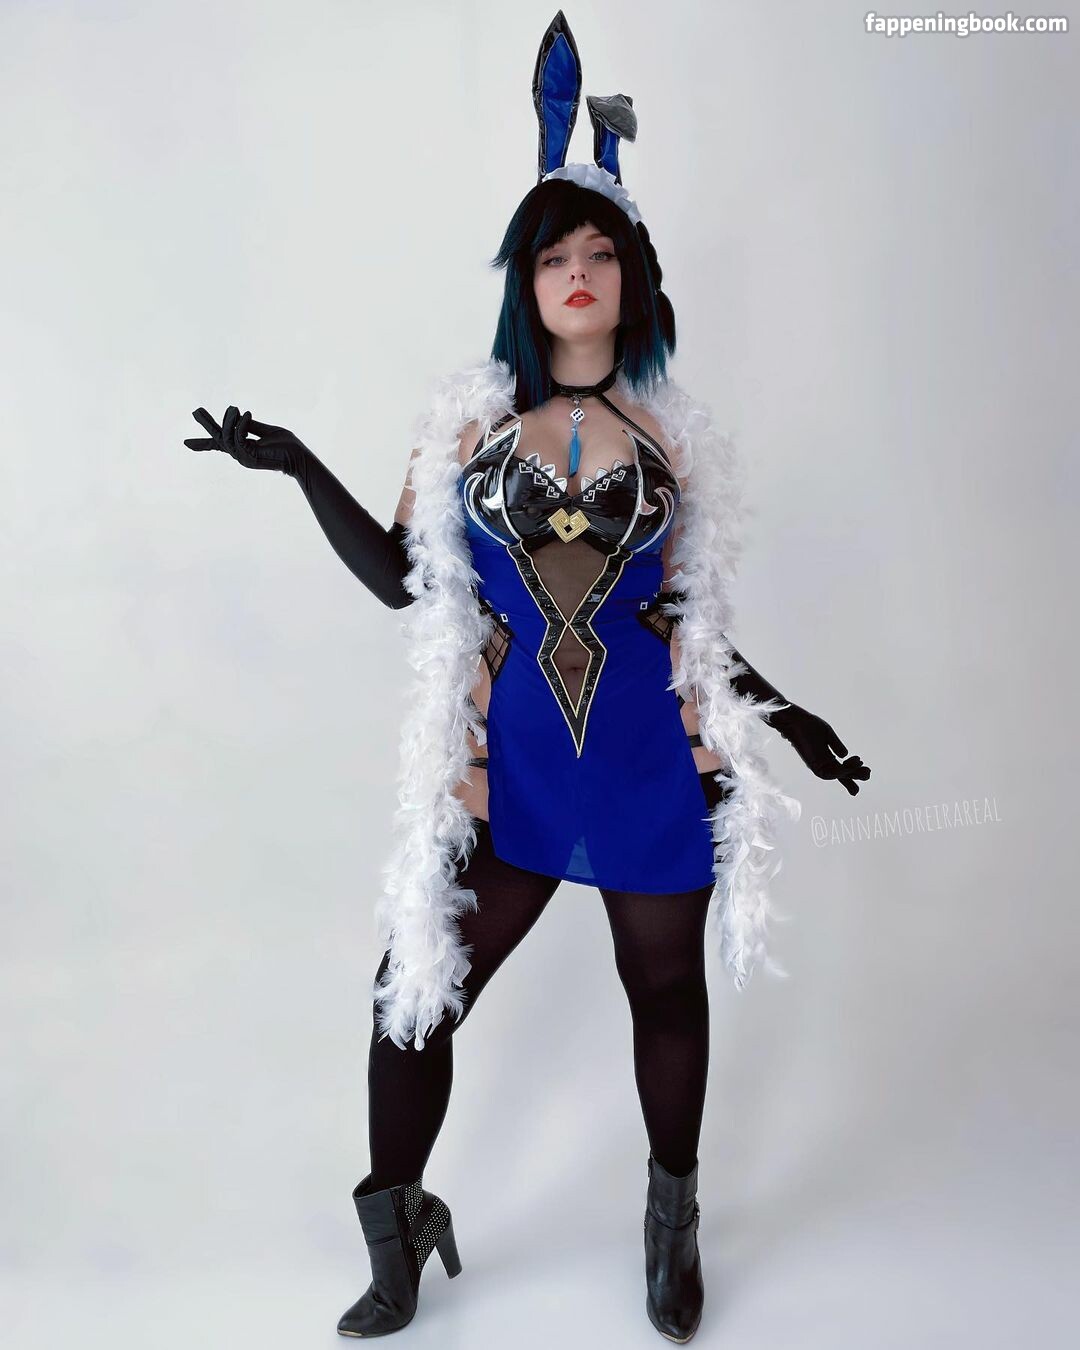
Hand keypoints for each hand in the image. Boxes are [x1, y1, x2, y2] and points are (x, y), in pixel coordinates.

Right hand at [184, 405, 307, 475]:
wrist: (299, 456)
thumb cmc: (286, 445)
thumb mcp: (266, 430)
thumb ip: (251, 425)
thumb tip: (238, 416)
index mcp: (243, 448)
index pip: (219, 444)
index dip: (203, 443)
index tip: (186, 444)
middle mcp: (240, 454)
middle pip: (217, 440)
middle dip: (206, 426)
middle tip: (195, 411)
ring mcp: (243, 458)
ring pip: (226, 437)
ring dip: (228, 421)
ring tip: (234, 408)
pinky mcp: (249, 458)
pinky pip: (238, 438)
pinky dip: (241, 424)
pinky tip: (246, 413)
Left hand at [770, 705, 870, 795]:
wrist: (796, 721)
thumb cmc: (809, 725)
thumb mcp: (827, 735)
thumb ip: (836, 745)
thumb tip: (845, 755)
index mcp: (826, 757)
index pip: (841, 768)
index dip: (853, 773)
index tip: (867, 771)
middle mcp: (822, 763)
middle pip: (841, 775)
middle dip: (855, 776)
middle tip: (868, 774)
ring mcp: (818, 765)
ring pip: (838, 775)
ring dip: (851, 772)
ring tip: (862, 765)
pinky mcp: (814, 764)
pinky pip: (832, 772)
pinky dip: (844, 770)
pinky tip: (853, 762)